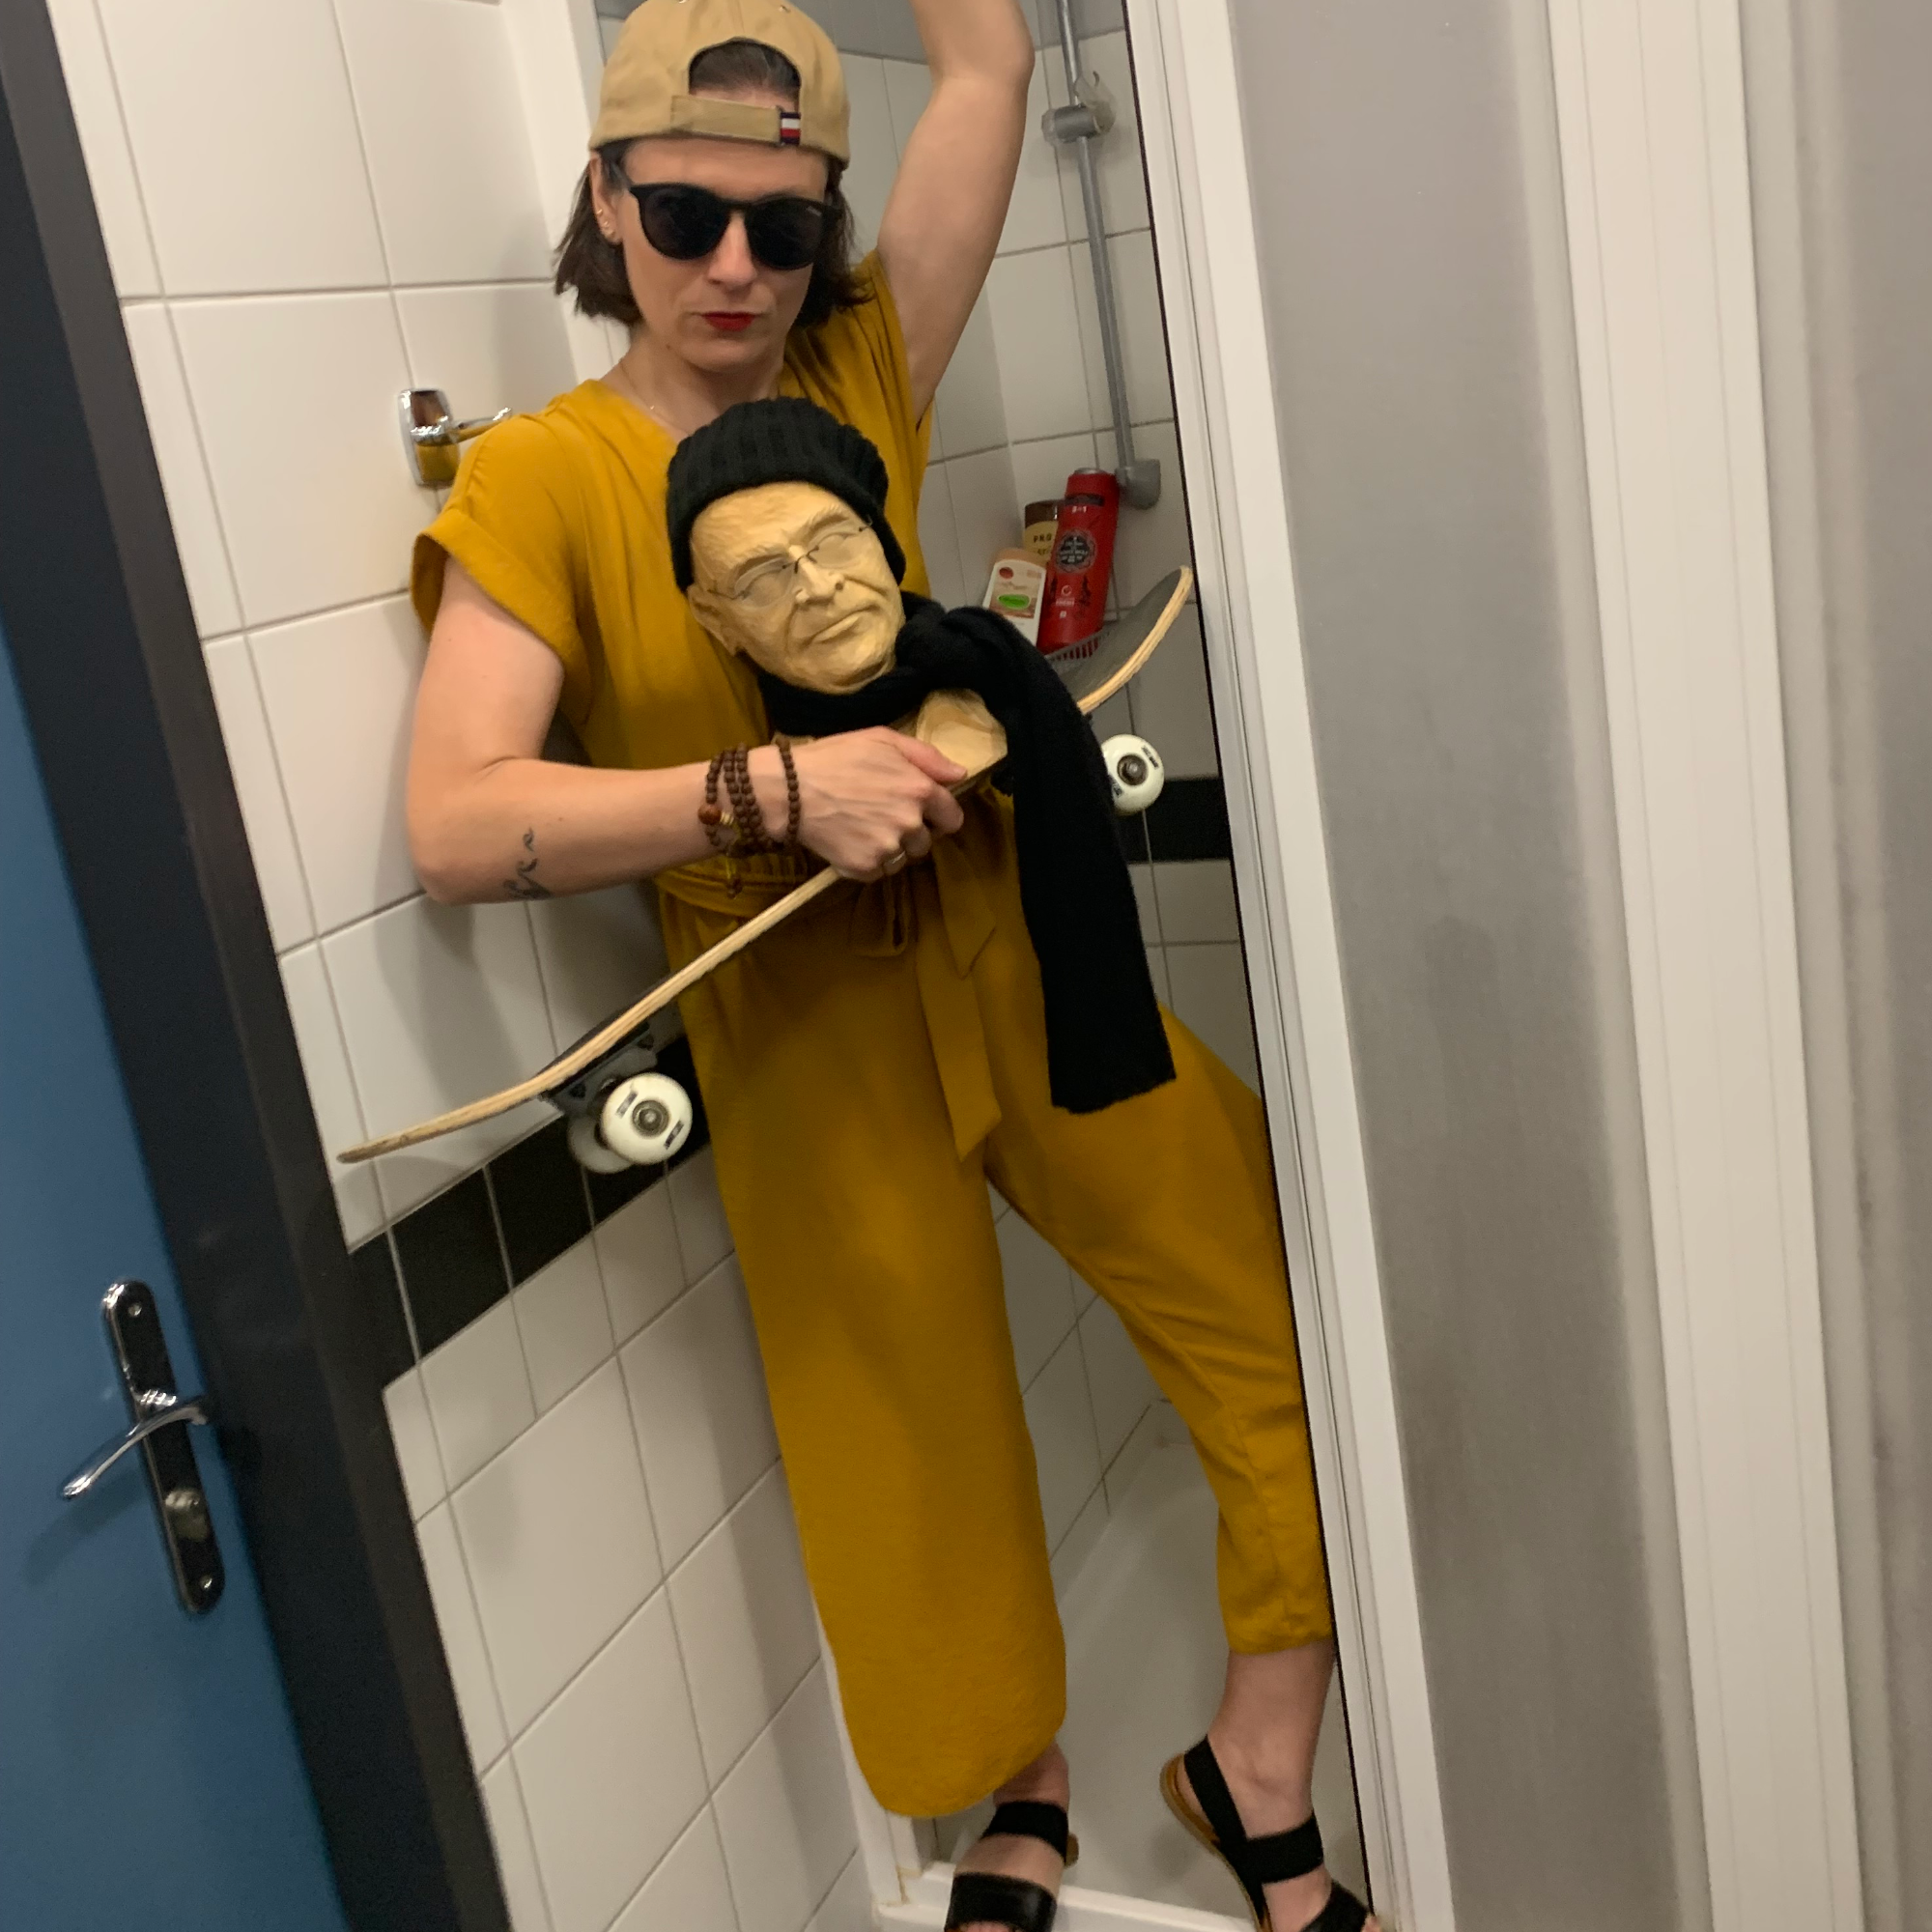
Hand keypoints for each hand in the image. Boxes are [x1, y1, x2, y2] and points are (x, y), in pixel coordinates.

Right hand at [752, 729, 966, 879]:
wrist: (788, 790)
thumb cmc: (833, 758)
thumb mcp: (881, 740)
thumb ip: (927, 757)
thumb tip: (960, 775)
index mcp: (919, 789)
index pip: (953, 818)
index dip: (939, 816)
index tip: (924, 813)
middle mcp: (910, 822)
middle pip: (927, 842)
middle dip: (911, 832)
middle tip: (881, 815)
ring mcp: (888, 848)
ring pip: (903, 858)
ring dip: (890, 848)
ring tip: (862, 827)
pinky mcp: (864, 868)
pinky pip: (878, 871)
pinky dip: (867, 861)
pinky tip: (848, 840)